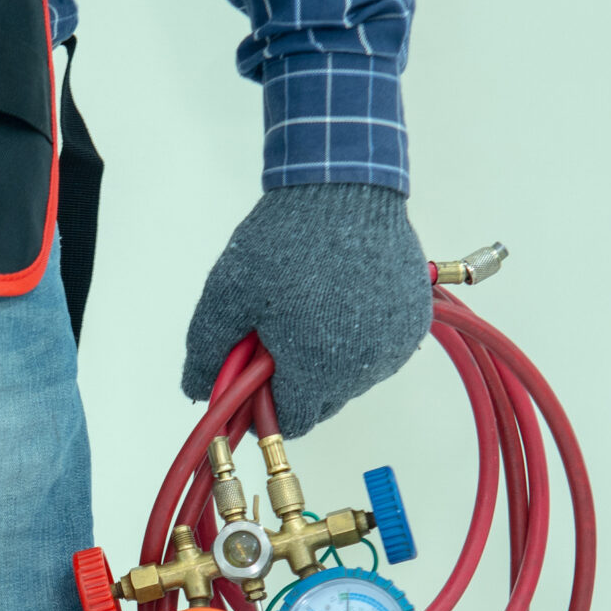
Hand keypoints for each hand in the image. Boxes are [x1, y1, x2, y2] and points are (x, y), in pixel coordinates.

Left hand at [180, 184, 431, 438]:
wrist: (346, 189)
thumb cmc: (284, 240)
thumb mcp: (227, 294)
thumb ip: (206, 351)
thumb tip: (195, 392)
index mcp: (317, 369)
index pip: (291, 421)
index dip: (264, 405)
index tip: (253, 378)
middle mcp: (363, 366)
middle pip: (322, 401)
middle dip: (296, 379)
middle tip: (278, 333)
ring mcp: (394, 345)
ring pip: (352, 377)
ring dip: (330, 358)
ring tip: (312, 308)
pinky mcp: (415, 322)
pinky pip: (380, 349)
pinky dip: (361, 337)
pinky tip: (343, 301)